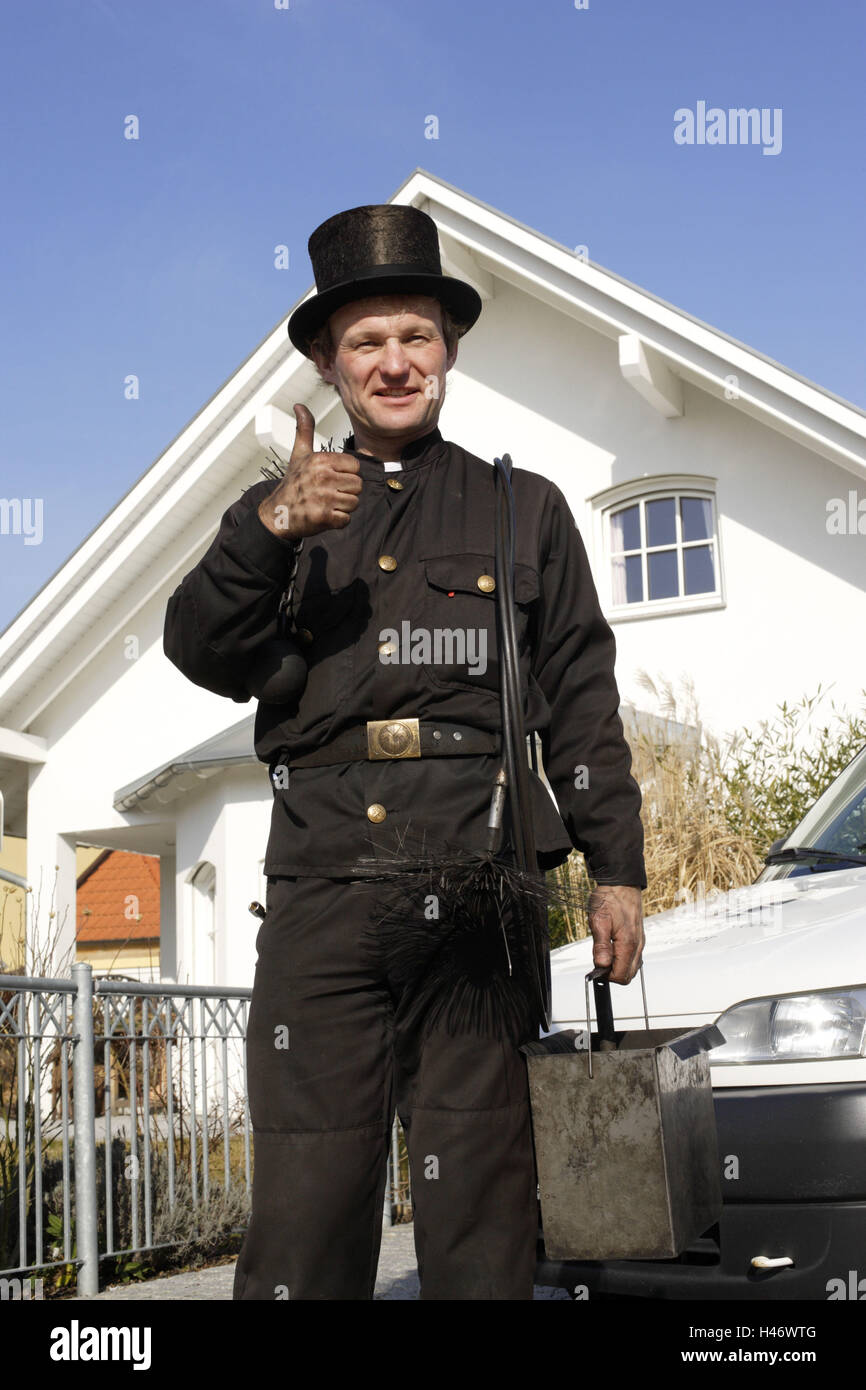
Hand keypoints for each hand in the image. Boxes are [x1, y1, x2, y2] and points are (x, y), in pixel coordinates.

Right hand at [257, 403, 362, 540]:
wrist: (278, 514)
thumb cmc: (293, 483)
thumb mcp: (300, 454)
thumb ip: (304, 430)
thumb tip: (299, 405)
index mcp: (321, 460)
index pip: (355, 466)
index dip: (346, 474)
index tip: (330, 478)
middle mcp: (323, 477)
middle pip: (358, 485)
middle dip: (346, 492)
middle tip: (328, 494)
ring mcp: (324, 497)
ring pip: (354, 503)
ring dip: (343, 507)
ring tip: (326, 504)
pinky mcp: (325, 517)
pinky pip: (346, 519)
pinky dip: (338, 521)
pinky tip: (324, 516)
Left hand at [587, 884, 643, 984]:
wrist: (621, 883)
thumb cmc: (610, 898)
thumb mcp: (599, 921)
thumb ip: (601, 946)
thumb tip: (601, 965)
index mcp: (628, 944)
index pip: (620, 976)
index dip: (606, 976)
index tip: (595, 967)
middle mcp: (637, 946)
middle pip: (628, 976)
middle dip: (612, 974)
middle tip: (599, 959)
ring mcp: (640, 942)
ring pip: (631, 967)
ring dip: (617, 966)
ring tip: (604, 951)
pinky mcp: (638, 937)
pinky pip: (633, 957)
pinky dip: (622, 958)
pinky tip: (612, 946)